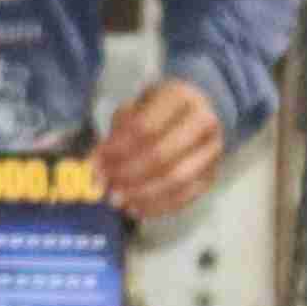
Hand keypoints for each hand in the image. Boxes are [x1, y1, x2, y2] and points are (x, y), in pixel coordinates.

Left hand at [97, 78, 230, 223]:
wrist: (197, 111)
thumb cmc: (157, 110)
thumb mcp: (134, 108)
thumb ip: (114, 134)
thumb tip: (93, 165)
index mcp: (179, 97)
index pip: (145, 127)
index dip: (117, 150)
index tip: (96, 163)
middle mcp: (203, 121)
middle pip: (162, 155)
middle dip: (127, 174)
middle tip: (104, 185)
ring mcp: (212, 150)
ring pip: (177, 179)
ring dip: (141, 194)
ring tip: (116, 200)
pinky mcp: (213, 173)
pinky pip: (186, 196)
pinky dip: (158, 206)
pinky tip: (135, 209)